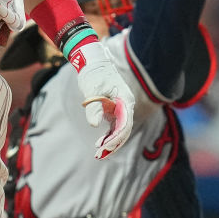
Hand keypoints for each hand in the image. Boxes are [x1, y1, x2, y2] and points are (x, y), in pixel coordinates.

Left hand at [73, 42, 134, 158]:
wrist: (93, 63)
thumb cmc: (94, 74)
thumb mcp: (92, 89)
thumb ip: (94, 107)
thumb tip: (95, 125)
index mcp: (125, 99)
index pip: (124, 123)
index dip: (116, 137)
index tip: (105, 146)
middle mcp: (126, 105)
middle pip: (124, 129)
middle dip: (113, 144)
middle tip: (99, 154)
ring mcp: (121, 108)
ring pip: (119, 130)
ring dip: (110, 142)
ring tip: (98, 153)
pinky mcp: (114, 110)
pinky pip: (114, 126)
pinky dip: (108, 136)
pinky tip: (100, 144)